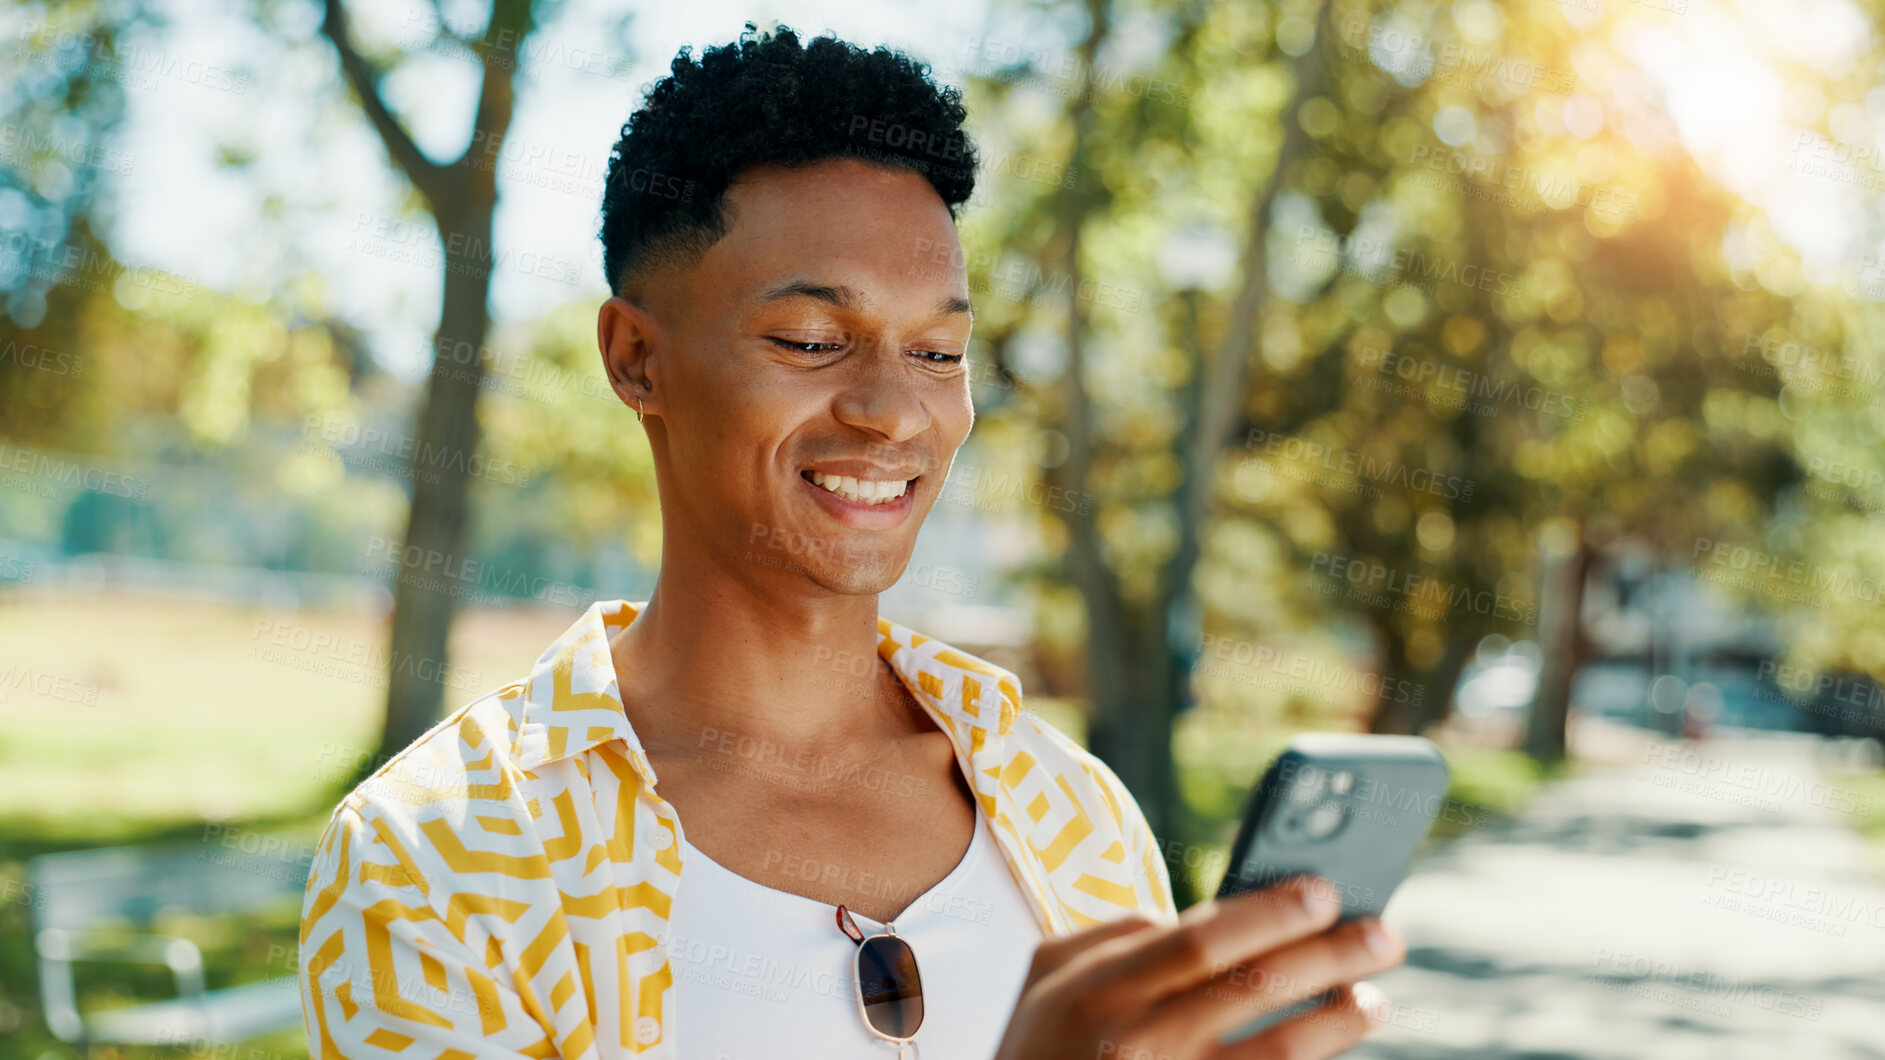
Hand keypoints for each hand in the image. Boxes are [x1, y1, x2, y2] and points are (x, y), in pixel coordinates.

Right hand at [991, 876, 1404, 1059]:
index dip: (1270, 911)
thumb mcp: (1046, 979)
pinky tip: (1333, 1045)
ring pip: (1277, 1054)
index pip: (1200, 938)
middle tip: (1382, 934)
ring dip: (1337, 1022)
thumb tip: (1189, 914)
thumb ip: (1113, 936)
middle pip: (1253, 990)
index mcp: (1097, 991)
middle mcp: (1134, 1044)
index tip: (1323, 890)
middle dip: (1328, 956)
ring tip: (1372, 998)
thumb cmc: (1037, 1047)